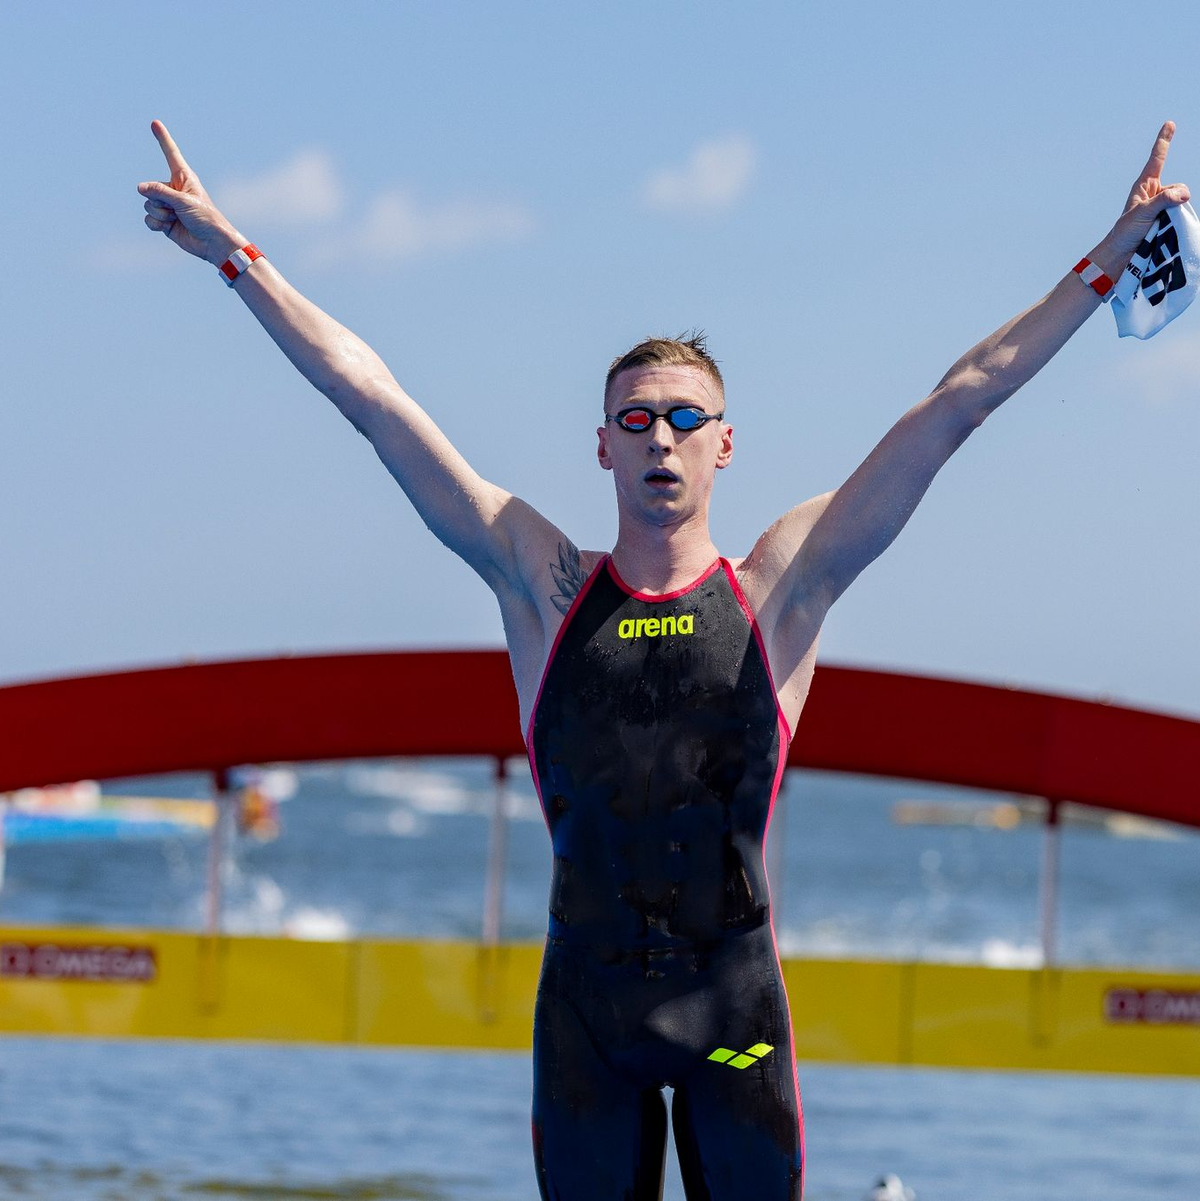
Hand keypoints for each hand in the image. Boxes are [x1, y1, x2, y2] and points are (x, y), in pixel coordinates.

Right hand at [137, 120, 243, 264]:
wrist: (213, 243)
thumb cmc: (206, 218)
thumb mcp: (183, 201)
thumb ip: (160, 192)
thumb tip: (140, 188)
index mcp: (183, 178)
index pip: (170, 154)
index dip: (163, 139)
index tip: (155, 122)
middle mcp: (174, 189)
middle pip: (150, 188)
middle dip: (159, 201)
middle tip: (177, 210)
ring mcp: (168, 205)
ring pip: (148, 204)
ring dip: (159, 214)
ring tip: (175, 219)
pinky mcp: (165, 221)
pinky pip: (148, 219)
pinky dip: (156, 224)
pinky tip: (169, 227)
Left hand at [1108, 121, 1190, 257]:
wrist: (1121, 256)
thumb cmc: (1125, 233)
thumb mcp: (1142, 213)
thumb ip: (1163, 200)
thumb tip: (1183, 194)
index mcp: (1144, 186)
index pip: (1157, 158)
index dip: (1164, 140)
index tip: (1169, 124)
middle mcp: (1155, 193)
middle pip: (1179, 187)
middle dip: (1175, 200)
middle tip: (1154, 219)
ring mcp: (1162, 206)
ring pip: (1182, 202)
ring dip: (1175, 215)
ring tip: (1156, 229)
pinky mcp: (1167, 219)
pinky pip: (1182, 215)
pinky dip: (1179, 222)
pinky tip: (1166, 232)